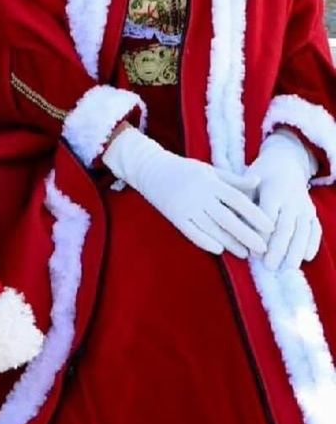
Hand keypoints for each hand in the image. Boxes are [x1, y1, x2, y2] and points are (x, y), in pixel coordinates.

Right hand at [102, 127, 270, 258]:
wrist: (151, 170)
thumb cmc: (186, 169)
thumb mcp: (211, 170)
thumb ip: (235, 180)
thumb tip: (259, 182)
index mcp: (211, 182)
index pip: (238, 200)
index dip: (255, 215)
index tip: (271, 228)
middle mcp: (200, 195)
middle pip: (228, 219)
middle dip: (247, 235)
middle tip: (263, 248)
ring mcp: (186, 207)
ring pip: (212, 229)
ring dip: (230, 243)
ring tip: (246, 254)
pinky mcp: (175, 217)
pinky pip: (193, 233)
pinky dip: (206, 242)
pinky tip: (220, 250)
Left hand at [250, 132, 320, 271]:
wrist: (286, 162)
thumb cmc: (260, 175)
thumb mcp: (247, 180)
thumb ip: (241, 200)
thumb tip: (232, 220)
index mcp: (273, 190)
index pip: (268, 216)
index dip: (261, 235)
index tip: (254, 252)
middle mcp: (291, 199)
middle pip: (286, 227)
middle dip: (278, 248)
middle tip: (269, 266)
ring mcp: (304, 206)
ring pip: (303, 231)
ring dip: (296, 250)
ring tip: (289, 268)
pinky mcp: (312, 211)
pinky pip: (315, 229)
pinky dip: (312, 243)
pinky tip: (306, 258)